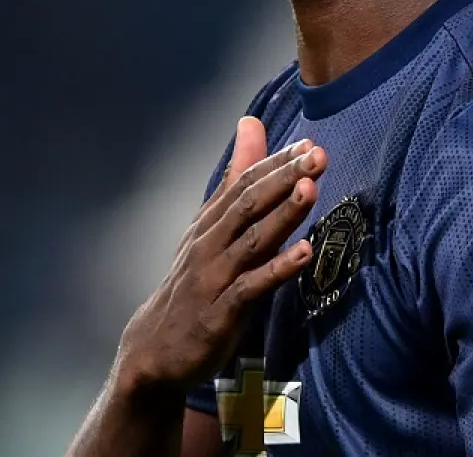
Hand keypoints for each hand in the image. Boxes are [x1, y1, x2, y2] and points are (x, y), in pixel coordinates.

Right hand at [114, 117, 325, 396]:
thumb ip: (236, 180)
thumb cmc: (194, 284)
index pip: (243, 184)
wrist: (155, 347)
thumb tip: (250, 124)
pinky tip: (304, 253)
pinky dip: (277, 268)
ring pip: (252, 239)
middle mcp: (209, 243)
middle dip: (283, 177)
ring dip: (282, 214)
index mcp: (210, 223)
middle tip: (317, 155)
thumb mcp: (212, 230)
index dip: (275, 162)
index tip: (308, 144)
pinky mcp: (220, 312)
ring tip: (310, 190)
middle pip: (248, 204)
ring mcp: (214, 277)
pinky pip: (252, 287)